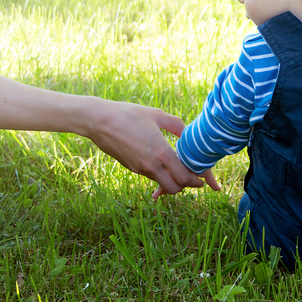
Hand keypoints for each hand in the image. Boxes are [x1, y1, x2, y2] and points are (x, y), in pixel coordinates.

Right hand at [81, 99, 218, 194]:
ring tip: (180, 170)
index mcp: (161, 152)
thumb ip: (177, 126)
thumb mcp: (158, 115)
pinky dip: (160, 175)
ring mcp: (139, 169)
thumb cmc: (130, 114)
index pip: (183, 176)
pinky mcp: (131, 168)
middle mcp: (151, 165)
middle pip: (174, 188)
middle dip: (186, 186)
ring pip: (162, 183)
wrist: (99, 121)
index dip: (196, 180)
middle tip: (193, 178)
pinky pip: (151, 176)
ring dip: (172, 181)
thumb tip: (190, 134)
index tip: (202, 179)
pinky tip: (164, 165)